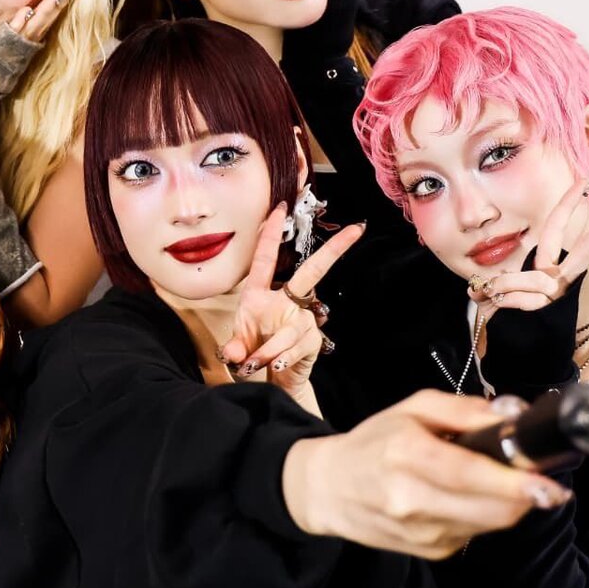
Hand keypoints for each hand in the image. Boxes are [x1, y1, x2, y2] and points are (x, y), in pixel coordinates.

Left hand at [0, 0, 75, 106]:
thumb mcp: (10, 43)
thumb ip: (18, 27)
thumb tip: (26, 10)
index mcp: (29, 39)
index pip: (48, 17)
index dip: (60, 3)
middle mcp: (27, 41)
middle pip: (46, 18)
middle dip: (59, 3)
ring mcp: (17, 43)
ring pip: (36, 23)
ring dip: (47, 9)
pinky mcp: (4, 45)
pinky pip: (14, 32)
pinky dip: (22, 22)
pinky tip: (27, 10)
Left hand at [220, 204, 364, 397]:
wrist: (272, 378)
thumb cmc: (253, 351)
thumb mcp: (237, 347)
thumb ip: (233, 349)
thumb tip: (234, 354)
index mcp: (260, 294)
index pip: (266, 258)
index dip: (270, 233)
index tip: (280, 208)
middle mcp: (285, 301)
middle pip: (312, 272)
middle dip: (333, 251)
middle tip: (355, 231)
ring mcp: (301, 320)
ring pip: (291, 326)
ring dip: (269, 347)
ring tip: (252, 364)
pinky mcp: (311, 341)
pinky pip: (297, 346)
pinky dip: (281, 357)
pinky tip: (275, 365)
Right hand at [282, 392, 572, 558]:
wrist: (328, 490)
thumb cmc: (374, 443)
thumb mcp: (412, 409)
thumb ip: (464, 409)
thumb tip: (514, 413)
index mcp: (406, 454)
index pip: (471, 474)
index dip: (516, 483)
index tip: (551, 484)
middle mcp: (412, 500)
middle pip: (493, 510)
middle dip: (525, 496)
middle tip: (539, 479)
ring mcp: (421, 532)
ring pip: (491, 524)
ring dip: (507, 505)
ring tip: (498, 482)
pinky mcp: (431, 552)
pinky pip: (477, 534)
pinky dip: (484, 516)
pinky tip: (467, 499)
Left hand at [469, 187, 588, 312]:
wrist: (521, 353)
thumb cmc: (513, 317)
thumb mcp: (502, 293)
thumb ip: (496, 285)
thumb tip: (476, 289)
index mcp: (551, 269)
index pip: (559, 231)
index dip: (568, 205)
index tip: (584, 183)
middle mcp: (560, 280)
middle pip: (586, 250)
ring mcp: (557, 296)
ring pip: (533, 280)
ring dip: (505, 286)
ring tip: (489, 294)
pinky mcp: (547, 311)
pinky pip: (519, 298)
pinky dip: (500, 300)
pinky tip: (493, 304)